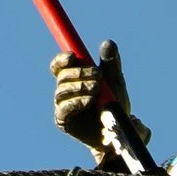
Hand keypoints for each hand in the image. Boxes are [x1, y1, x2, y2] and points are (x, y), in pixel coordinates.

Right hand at [54, 37, 140, 153]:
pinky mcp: (63, 121)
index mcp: (72, 78)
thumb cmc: (114, 106)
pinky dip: (76, 102)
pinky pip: (63, 108)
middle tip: (98, 76)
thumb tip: (108, 44)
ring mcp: (62, 106)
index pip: (59, 65)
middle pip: (61, 76)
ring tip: (97, 90)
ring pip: (62, 91)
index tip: (73, 56)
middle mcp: (64, 91)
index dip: (62, 59)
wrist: (117, 132)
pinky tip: (88, 101)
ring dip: (80, 87)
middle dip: (79, 73)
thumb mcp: (115, 81)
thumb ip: (111, 62)